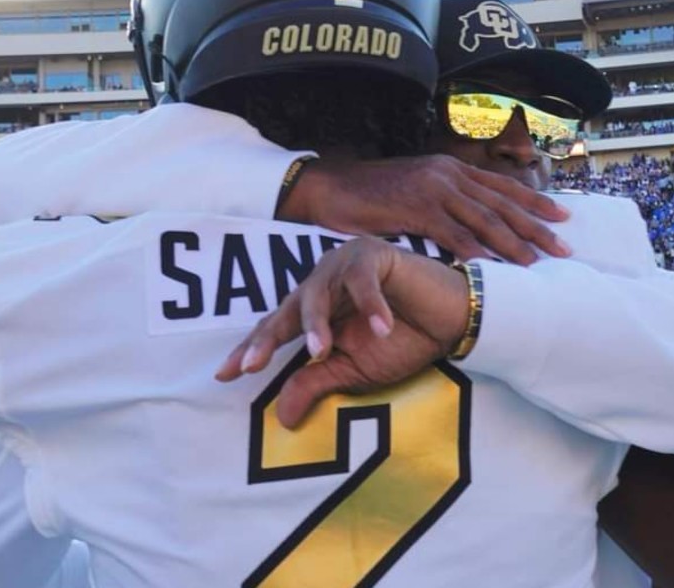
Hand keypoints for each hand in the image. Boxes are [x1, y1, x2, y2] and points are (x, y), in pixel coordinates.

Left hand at [215, 237, 469, 426]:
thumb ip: (316, 383)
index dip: (252, 350)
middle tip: (253, 365)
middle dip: (268, 339)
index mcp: (314, 309)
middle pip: (287, 310)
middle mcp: (322, 283)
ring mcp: (344, 265)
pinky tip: (382, 329)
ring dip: (317, 324)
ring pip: (318, 293)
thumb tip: (283, 419)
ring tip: (320, 352)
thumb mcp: (353, 370)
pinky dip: (372, 306)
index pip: (275, 328)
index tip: (225, 376)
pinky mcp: (374, 255)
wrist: (449, 320)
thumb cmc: (401, 342)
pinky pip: (364, 281)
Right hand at [276, 155, 570, 264]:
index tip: (562, 217)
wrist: (333, 187)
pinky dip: (476, 252)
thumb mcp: (416, 188)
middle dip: (536, 227)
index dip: (535, 202)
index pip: (502, 186)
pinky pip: (453, 233)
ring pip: (485, 219)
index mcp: (451, 168)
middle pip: (503, 204)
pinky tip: (494, 268)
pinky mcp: (416, 208)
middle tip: (564, 248)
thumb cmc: (372, 194)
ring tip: (538, 264)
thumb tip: (468, 220)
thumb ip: (444, 200)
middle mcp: (448, 174)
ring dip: (514, 243)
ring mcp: (434, 190)